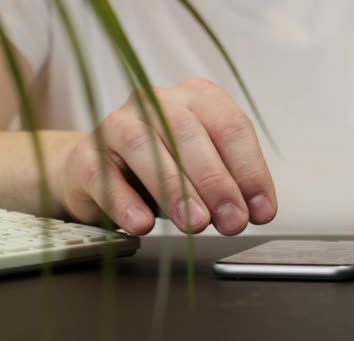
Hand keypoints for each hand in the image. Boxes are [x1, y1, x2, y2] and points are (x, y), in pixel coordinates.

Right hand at [58, 78, 276, 235]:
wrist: (103, 173)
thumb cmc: (166, 170)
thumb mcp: (206, 172)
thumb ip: (232, 185)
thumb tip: (255, 210)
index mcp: (198, 98)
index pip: (231, 127)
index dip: (250, 171)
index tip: (261, 211)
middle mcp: (157, 100)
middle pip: (189, 133)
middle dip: (216, 182)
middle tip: (232, 221)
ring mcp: (117, 122)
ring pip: (144, 146)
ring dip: (174, 189)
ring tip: (196, 224)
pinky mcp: (85, 153)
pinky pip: (102, 174)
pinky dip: (124, 202)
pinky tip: (142, 224)